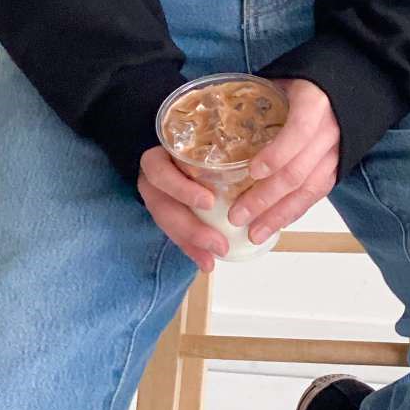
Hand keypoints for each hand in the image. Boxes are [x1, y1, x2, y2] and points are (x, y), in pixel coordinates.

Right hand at [138, 145, 227, 272]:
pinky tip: (207, 263)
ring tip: (211, 261)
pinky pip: (174, 235)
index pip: (161, 173)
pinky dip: (191, 250)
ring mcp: (155, 198)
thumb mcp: (199, 146)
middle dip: (192, 230)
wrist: (171, 154)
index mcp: (158, 159)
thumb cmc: (192, 147)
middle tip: (220, 245)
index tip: (209, 202)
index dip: (182, 190)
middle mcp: (151, 181)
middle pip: (163, 208)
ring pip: (166, 225)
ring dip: (191, 244)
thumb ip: (215, 154)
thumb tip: (257, 163)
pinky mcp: (163, 213)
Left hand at [226, 78, 338, 242]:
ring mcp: (336, 152)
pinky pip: (316, 195)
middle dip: (266, 197)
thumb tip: (211, 109)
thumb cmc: (309, 81)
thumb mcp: (283, 78)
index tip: (252, 171)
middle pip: (298, 171)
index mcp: (314, 103)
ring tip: (253, 233)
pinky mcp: (338, 167)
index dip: (276, 154)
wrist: (354, 84)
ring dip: (279, 215)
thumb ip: (254, 95)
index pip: (298, 132)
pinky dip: (294, 212)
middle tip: (237, 215)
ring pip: (308, 190)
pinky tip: (274, 225)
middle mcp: (328, 131)